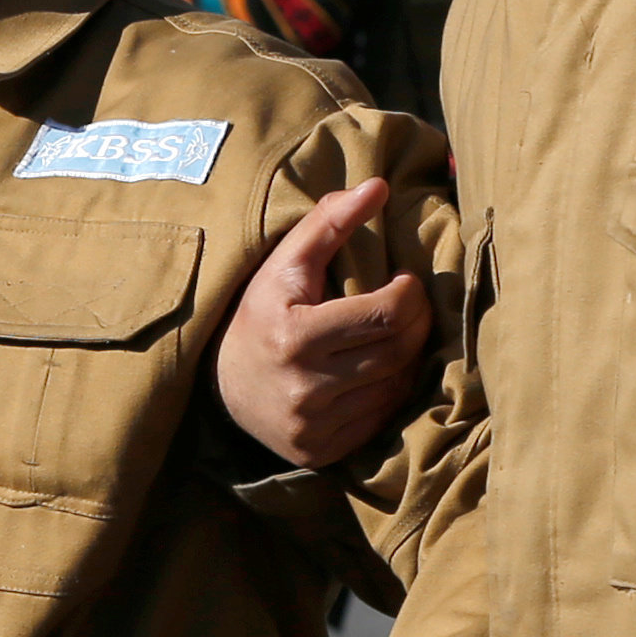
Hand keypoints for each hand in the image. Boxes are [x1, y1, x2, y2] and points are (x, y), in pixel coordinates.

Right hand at [214, 178, 432, 468]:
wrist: (222, 387)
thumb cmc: (260, 314)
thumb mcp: (284, 264)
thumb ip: (329, 222)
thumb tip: (378, 186)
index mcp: (295, 336)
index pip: (386, 314)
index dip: (408, 294)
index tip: (402, 281)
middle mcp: (305, 387)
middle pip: (398, 350)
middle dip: (413, 323)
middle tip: (404, 307)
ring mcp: (315, 425)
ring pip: (396, 384)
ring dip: (404, 357)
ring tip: (388, 336)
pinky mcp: (323, 450)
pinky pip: (382, 416)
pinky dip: (388, 390)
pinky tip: (372, 371)